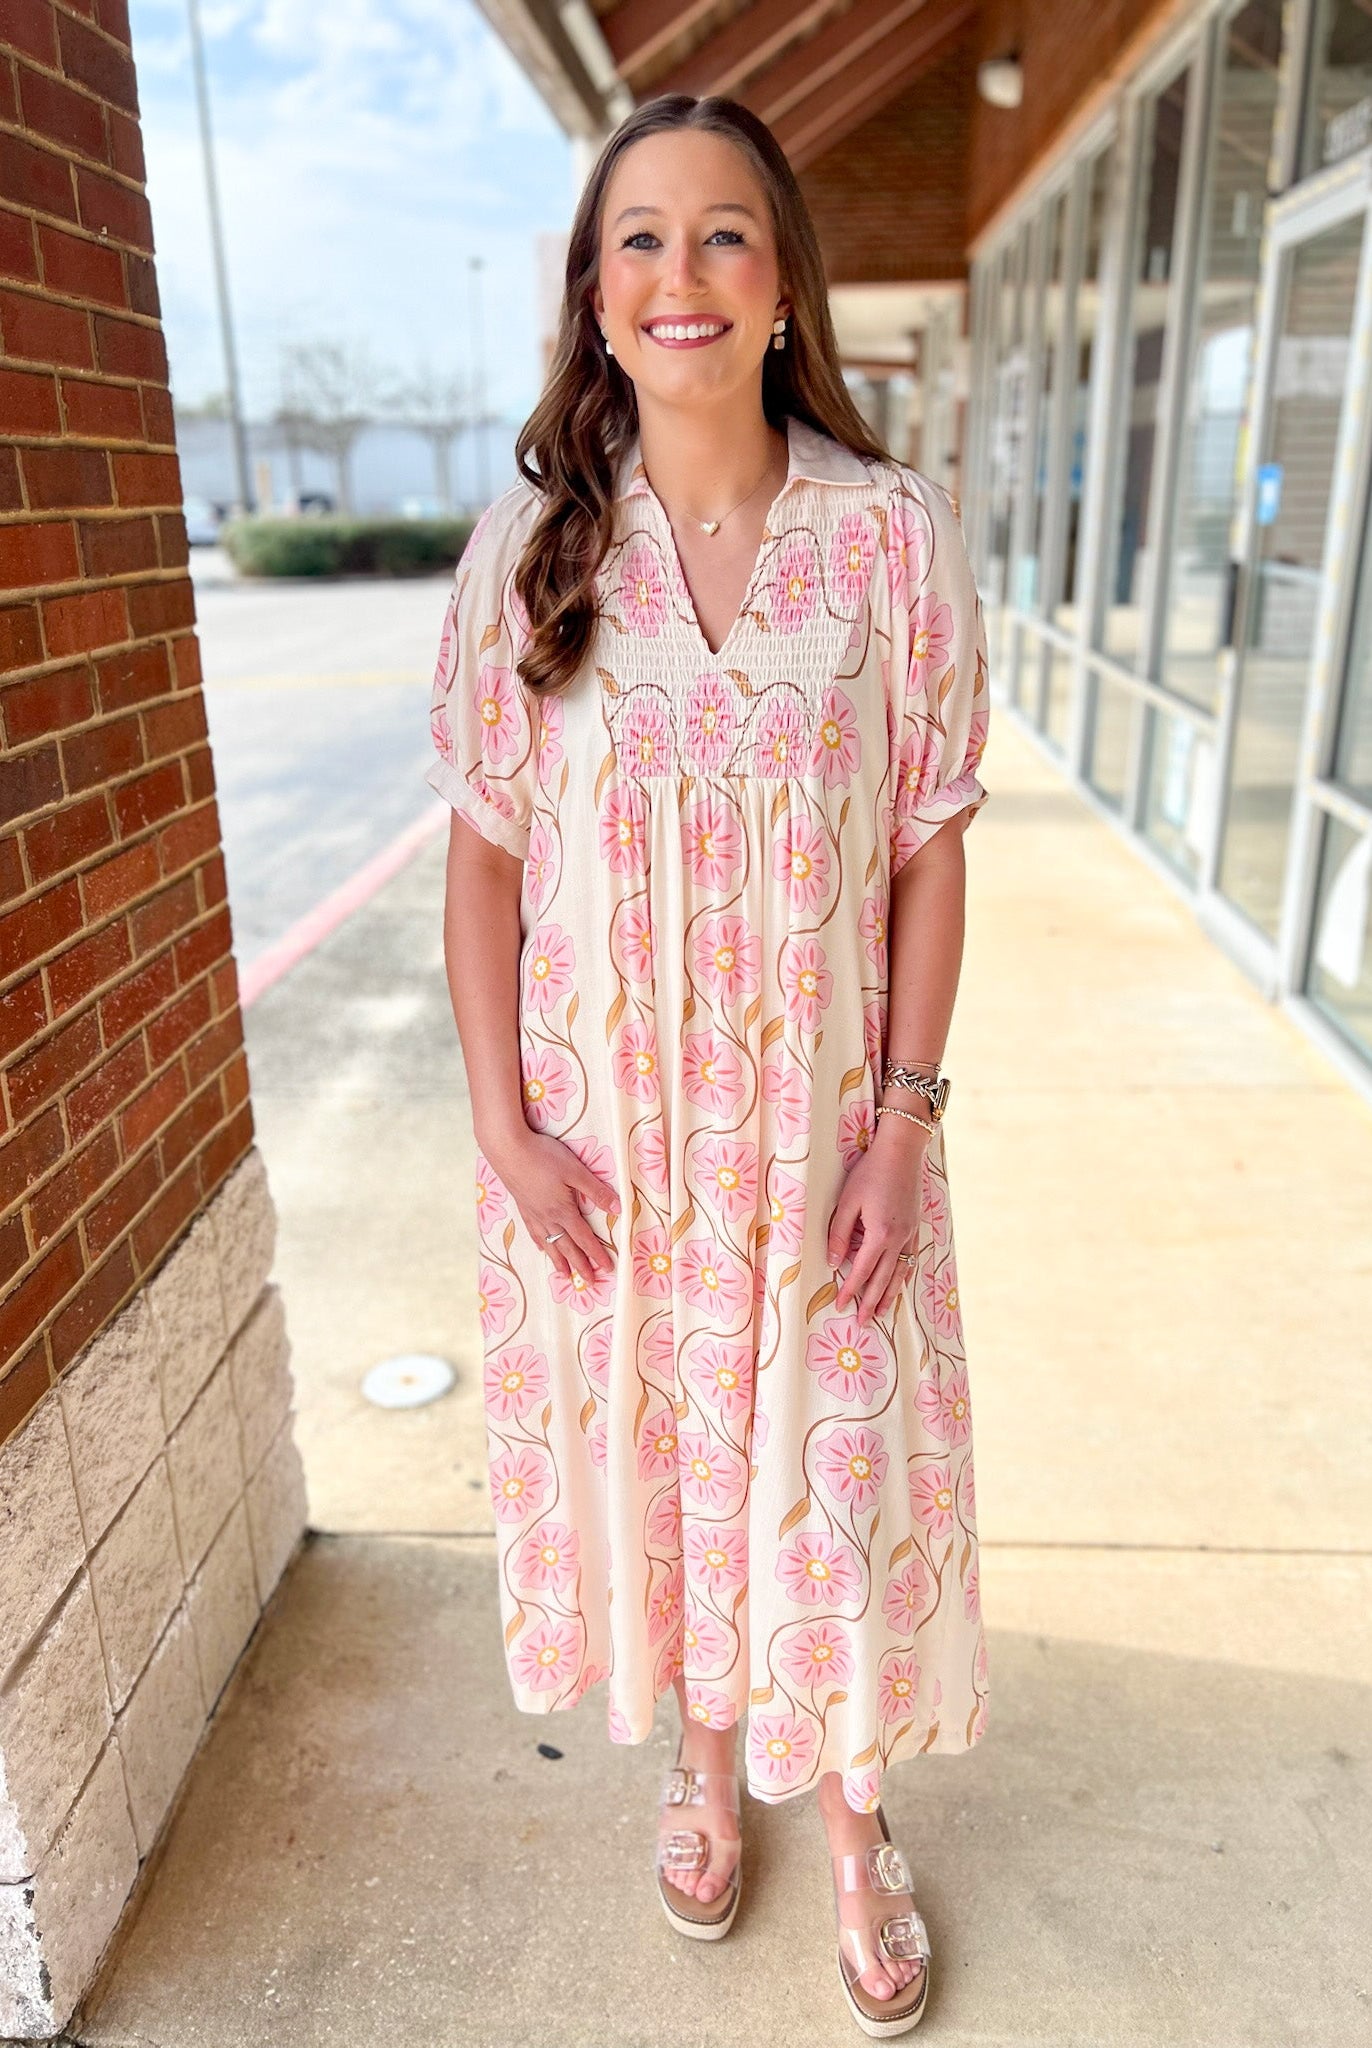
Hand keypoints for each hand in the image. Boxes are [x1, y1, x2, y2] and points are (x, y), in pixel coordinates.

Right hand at [493, 1130, 620, 1285]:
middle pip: (567, 1247)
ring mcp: (533, 1213)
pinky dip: (540, 1244)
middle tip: (589, 1282)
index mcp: (563, 1211)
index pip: (584, 1238)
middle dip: (580, 1265)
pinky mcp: (522, 1206)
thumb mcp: (575, 1171)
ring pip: (549, 1243)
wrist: (507, 1149)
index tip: (607, 1269)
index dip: (597, 1254)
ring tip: (565, 1275)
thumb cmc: (543, 1156)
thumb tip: (618, 1209)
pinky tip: (541, 1247)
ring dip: (559, 1260)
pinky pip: (534, 1232)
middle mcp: (547, 1217)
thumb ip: (596, 1190)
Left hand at [826, 1124, 926, 1324]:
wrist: (902, 1152)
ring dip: (890, 1295)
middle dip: (871, 1302)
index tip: (841, 1306)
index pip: (862, 1272)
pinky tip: (899, 1281)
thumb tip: (832, 1262)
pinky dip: (903, 1275)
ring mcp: (910, 1234)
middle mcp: (899, 1239)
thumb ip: (839, 1234)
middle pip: (884, 1279)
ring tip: (882, 1312)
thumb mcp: (848, 1202)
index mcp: (880, 1234)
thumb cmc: (870, 1172)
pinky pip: (910, 1259)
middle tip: (862, 1322)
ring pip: (901, 1273)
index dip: (850, 1290)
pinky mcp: (916, 1227)